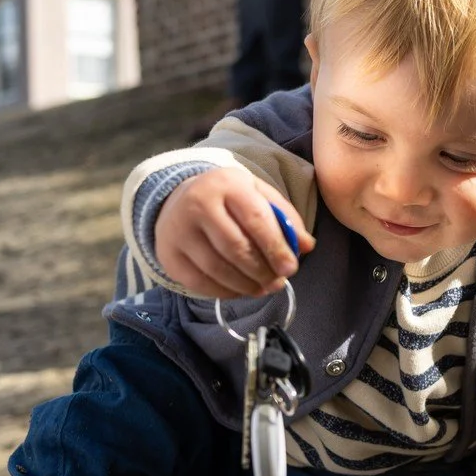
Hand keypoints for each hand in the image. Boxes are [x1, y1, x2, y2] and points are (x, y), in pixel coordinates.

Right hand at [154, 167, 314, 298]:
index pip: (255, 219)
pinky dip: (225, 291)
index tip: (291, 268)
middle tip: (277, 281)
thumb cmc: (228, 198)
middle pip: (235, 248)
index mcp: (226, 184)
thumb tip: (306, 246)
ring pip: (217, 269)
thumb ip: (284, 217)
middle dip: (262, 270)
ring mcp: (178, 231)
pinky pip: (200, 283)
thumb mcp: (258, 195)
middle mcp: (197, 204)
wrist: (180, 197)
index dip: (275, 248)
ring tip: (263, 287)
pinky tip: (241, 289)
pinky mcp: (169, 255)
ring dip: (246, 285)